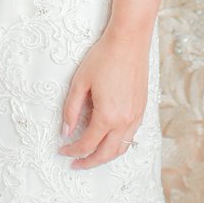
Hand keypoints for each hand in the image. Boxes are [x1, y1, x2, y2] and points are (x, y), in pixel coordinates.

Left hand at [58, 31, 149, 170]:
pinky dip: (119, 143)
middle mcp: (125, 120)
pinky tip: (109, 138)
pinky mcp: (142, 107)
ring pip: (122, 147)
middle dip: (89, 162)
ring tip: (91, 155)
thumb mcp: (80, 83)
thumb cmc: (104, 57)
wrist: (129, 40)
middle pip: (106, 153)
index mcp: (107, 116)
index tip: (61, 150)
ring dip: (106, 156)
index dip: (71, 151)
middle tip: (75, 162)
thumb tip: (66, 130)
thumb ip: (71, 110)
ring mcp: (136, 114)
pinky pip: (131, 135)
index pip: (86, 144)